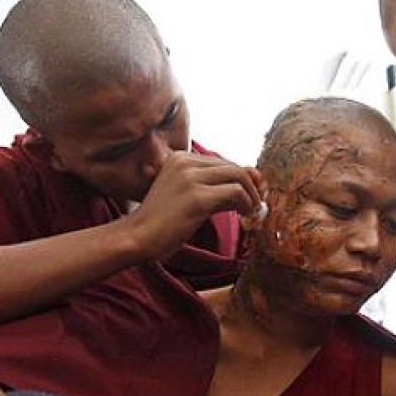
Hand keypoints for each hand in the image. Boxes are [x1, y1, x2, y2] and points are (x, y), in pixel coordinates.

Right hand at [126, 152, 263, 259]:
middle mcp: (185, 162)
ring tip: (252, 212)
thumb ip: (212, 186)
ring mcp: (191, 177)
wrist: (137, 237)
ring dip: (251, 195)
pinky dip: (246, 204)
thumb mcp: (187, 195)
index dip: (242, 177)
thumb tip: (251, 181)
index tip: (253, 193)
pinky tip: (246, 216)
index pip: (223, 162)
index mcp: (180, 158)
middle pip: (233, 167)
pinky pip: (235, 193)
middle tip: (258, 204)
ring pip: (238, 177)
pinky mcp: (197, 197)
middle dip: (251, 185)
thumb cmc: (162, 221)